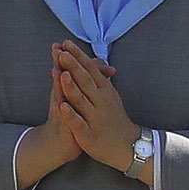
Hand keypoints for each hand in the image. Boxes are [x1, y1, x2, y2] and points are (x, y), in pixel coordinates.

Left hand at [49, 43, 140, 174]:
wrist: (126, 146)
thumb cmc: (114, 118)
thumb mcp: (110, 95)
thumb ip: (101, 78)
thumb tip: (97, 61)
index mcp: (105, 90)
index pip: (90, 69)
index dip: (78, 56)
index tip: (66, 43)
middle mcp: (101, 101)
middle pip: (86, 81)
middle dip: (74, 66)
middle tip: (62, 53)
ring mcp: (95, 117)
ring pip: (81, 100)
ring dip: (71, 86)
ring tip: (61, 74)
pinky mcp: (89, 134)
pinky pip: (78, 122)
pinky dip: (70, 114)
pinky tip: (61, 107)